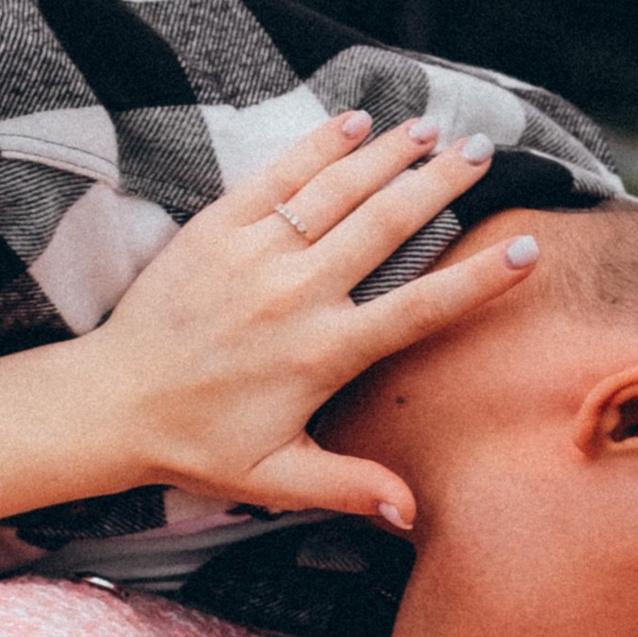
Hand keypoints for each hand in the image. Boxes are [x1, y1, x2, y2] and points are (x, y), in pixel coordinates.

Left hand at [0, 111, 541, 547]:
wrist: (112, 403)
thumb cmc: (197, 444)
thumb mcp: (276, 476)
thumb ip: (349, 485)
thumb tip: (413, 514)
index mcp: (323, 353)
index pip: (420, 308)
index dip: (479, 279)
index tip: (525, 249)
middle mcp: (297, 295)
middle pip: (387, 226)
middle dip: (440, 184)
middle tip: (483, 153)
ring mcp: (256, 254)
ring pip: (338, 190)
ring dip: (390, 154)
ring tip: (431, 128)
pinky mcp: (217, 227)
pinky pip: (278, 175)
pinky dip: (319, 145)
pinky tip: (355, 122)